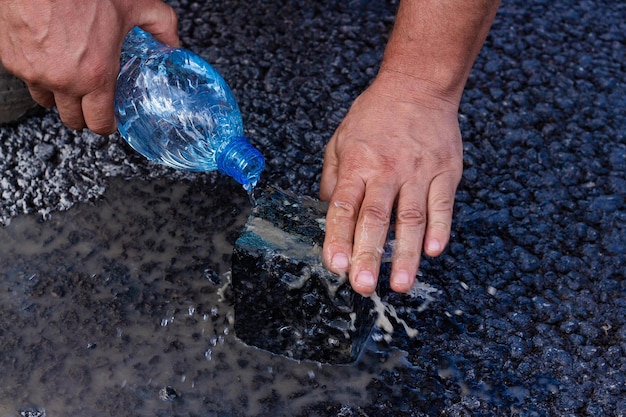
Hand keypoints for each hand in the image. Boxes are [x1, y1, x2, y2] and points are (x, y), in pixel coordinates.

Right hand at [0, 0, 178, 133]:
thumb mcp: (133, 5)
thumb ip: (160, 25)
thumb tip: (171, 42)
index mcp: (95, 75)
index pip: (99, 122)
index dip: (107, 124)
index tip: (110, 119)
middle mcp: (63, 80)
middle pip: (72, 120)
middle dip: (84, 114)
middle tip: (92, 102)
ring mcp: (34, 72)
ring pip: (47, 101)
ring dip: (60, 96)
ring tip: (71, 80)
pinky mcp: (12, 60)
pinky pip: (28, 79)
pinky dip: (39, 74)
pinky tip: (51, 59)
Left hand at [320, 70, 462, 294]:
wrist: (418, 85)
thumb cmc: (374, 116)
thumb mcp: (340, 141)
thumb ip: (332, 179)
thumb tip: (325, 215)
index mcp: (357, 165)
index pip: (343, 207)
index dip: (338, 238)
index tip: (335, 265)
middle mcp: (387, 171)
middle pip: (375, 218)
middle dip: (369, 255)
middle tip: (364, 286)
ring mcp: (418, 172)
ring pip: (411, 218)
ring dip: (406, 254)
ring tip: (401, 284)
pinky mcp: (444, 172)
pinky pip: (442, 205)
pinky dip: (439, 230)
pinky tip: (433, 252)